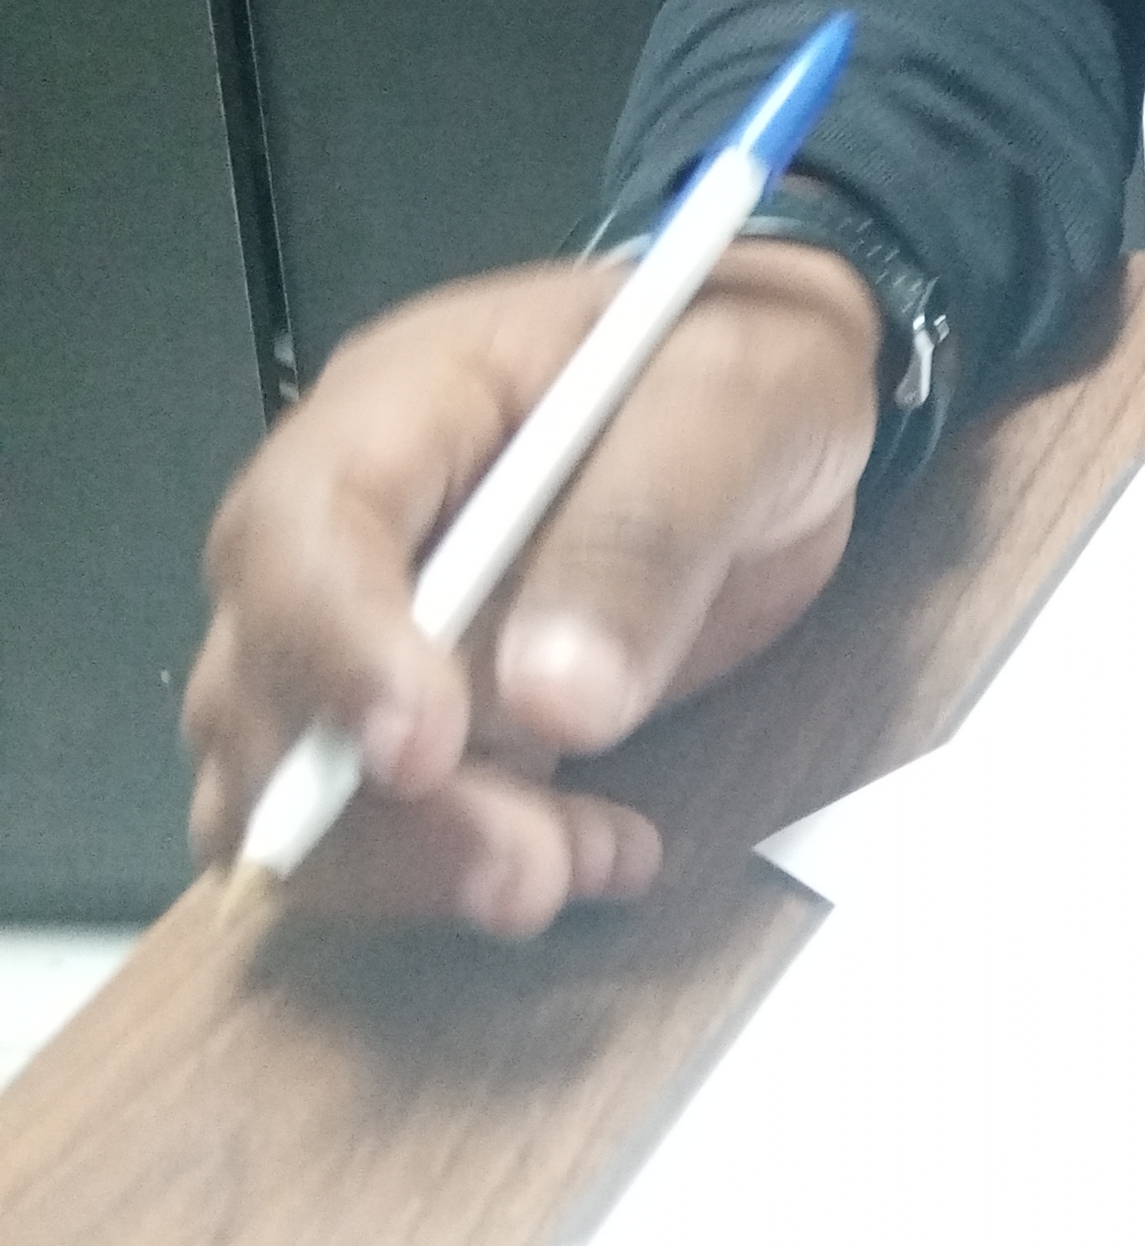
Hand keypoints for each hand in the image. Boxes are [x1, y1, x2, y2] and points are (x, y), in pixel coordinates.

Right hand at [183, 242, 881, 933]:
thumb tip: (557, 704)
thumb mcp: (737, 400)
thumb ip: (650, 526)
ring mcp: (363, 631)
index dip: (337, 651)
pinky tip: (597, 857)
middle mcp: (346, 529)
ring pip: (293, 784)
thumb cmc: (747, 370)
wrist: (776, 406)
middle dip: (375, 808)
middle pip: (267, 685)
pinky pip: (371, 828)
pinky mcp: (420, 720)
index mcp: (402, 408)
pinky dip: (455, 871)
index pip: (300, 531)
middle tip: (525, 874)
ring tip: (580, 868)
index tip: (424, 755)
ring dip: (413, 861)